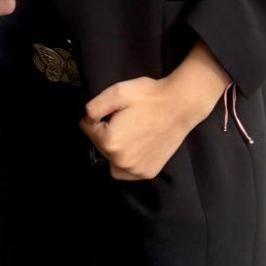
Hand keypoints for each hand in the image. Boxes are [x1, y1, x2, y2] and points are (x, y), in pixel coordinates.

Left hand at [79, 43, 229, 179]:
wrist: (179, 106)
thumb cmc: (148, 96)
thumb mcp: (117, 92)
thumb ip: (94, 107)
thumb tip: (86, 119)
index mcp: (110, 142)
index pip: (86, 128)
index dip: (96, 116)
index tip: (111, 110)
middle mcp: (121, 162)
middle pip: (98, 146)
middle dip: (104, 133)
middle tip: (122, 119)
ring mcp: (136, 170)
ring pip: (111, 162)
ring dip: (113, 150)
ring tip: (127, 133)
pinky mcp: (148, 172)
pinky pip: (127, 172)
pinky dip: (126, 162)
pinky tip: (136, 145)